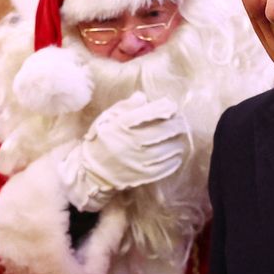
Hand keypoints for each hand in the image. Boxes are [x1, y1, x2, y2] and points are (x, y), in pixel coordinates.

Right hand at [60, 92, 185, 209]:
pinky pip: (163, 168)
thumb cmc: (102, 140)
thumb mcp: (107, 119)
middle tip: (182, 122)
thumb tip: (143, 97)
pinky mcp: (140, 176)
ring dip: (176, 142)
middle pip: (161, 132)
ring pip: (165, 150)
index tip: (171, 105)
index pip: (147, 113)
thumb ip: (125, 107)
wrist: (91, 170)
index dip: (164, 107)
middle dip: (176, 125)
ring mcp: (135, 161)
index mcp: (119, 126)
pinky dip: (173, 160)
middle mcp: (128, 143)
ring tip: (179, 138)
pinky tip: (175, 155)